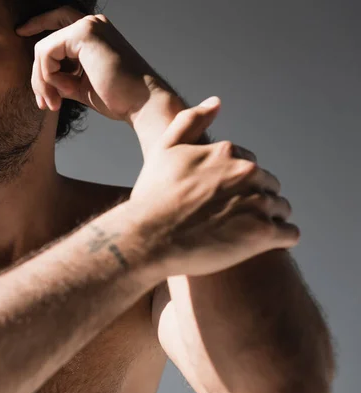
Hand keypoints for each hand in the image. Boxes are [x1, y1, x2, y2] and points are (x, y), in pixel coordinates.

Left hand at [16, 6, 160, 120]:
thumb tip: (40, 81)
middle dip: (38, 75)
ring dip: (43, 81)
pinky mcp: (83, 34)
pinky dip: (49, 77)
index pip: (58, 21)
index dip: (37, 24)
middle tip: (44, 103)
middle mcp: (92, 24)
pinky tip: (64, 92)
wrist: (140, 104)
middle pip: (46, 42)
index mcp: (95, 33)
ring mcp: (88, 26)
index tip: (20, 32)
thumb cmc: (117, 98)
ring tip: (57, 102)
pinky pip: (46, 54)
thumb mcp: (81, 86)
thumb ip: (61, 77)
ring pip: (43, 50)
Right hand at [130, 97, 299, 276]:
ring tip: (240, 235)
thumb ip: (191, 120)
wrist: (148, 238)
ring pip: (280, 209)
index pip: (251, 166)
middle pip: (269, 186)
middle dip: (254, 200)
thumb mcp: (163, 148)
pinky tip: (258, 245)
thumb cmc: (153, 197)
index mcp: (228, 152)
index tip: (219, 200)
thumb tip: (216, 102)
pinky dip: (278, 240)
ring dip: (265, 220)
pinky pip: (289, 234)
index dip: (236, 184)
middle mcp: (247, 173)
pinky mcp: (263, 233)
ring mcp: (257, 203)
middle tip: (229, 220)